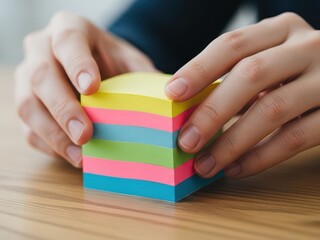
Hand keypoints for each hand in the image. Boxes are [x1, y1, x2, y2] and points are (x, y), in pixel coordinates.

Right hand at [15, 11, 155, 166]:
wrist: (91, 66)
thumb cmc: (111, 62)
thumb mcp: (130, 61)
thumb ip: (143, 76)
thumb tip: (169, 102)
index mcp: (69, 29)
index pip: (68, 41)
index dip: (77, 64)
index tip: (92, 89)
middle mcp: (42, 49)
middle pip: (42, 76)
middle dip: (63, 108)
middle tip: (86, 134)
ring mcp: (28, 77)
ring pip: (28, 105)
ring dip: (54, 133)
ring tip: (80, 155)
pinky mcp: (27, 104)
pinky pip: (29, 128)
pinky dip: (50, 145)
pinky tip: (72, 156)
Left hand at [165, 13, 319, 177]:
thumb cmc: (294, 72)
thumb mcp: (270, 61)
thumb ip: (237, 77)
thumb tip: (189, 108)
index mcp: (281, 30)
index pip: (232, 44)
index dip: (199, 69)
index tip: (172, 94)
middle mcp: (306, 47)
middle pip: (250, 75)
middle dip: (212, 111)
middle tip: (186, 142)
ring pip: (272, 109)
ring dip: (231, 142)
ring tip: (205, 165)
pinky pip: (295, 138)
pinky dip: (261, 157)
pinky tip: (236, 169)